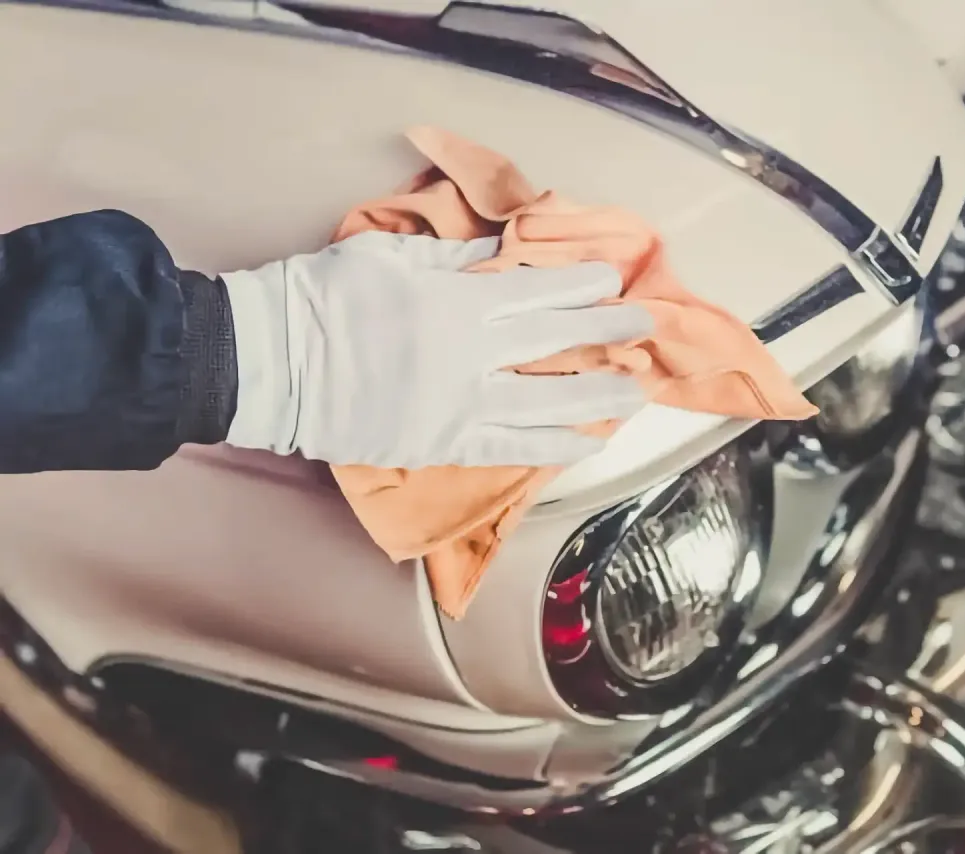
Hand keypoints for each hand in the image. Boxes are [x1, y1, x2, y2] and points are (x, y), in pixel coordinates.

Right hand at [219, 231, 652, 467]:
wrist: (271, 364)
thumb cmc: (324, 298)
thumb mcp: (388, 256)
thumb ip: (452, 260)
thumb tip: (504, 254)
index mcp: (456, 300)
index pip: (538, 291)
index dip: (582, 285)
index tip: (616, 279)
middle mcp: (470, 354)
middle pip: (556, 341)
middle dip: (608, 331)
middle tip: (647, 326)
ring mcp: (460, 404)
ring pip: (546, 402)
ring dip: (598, 397)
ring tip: (637, 395)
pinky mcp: (443, 444)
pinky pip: (510, 448)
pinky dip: (552, 446)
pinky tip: (587, 443)